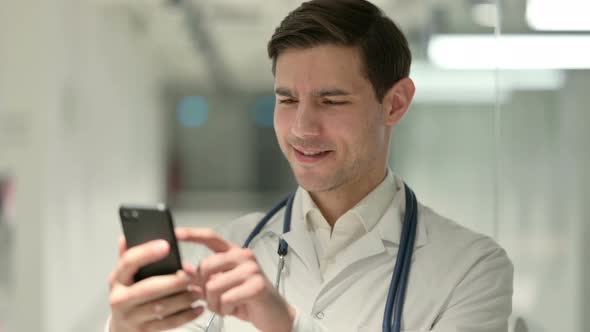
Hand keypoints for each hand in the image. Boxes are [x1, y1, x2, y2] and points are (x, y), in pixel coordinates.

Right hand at [108, 236, 203, 331]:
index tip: (166, 245)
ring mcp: (131, 317)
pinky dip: (186, 316)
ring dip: (183, 299)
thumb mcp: (124, 275)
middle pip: (148, 288)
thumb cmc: (128, 295)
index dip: (147, 253)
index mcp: (117, 279)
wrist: (121, 327)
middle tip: (190, 275)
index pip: (129, 262)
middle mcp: (120, 299)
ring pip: (160, 307)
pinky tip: (197, 308)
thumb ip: (128, 257)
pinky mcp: (144, 331)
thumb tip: (126, 237)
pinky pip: (168, 324)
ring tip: (198, 291)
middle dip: (173, 282)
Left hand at [176, 228, 296, 331]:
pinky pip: (225, 298)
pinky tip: (234, 309)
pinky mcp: (256, 285)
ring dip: (214, 303)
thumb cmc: (247, 298)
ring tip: (225, 306)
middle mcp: (243, 256)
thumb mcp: (222, 286)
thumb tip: (184, 270)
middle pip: (205, 266)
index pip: (211, 237)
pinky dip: (225, 309)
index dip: (193, 234)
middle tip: (213, 299)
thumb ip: (203, 277)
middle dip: (203, 288)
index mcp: (234, 253)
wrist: (274, 314)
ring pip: (213, 285)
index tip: (176, 233)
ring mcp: (251, 269)